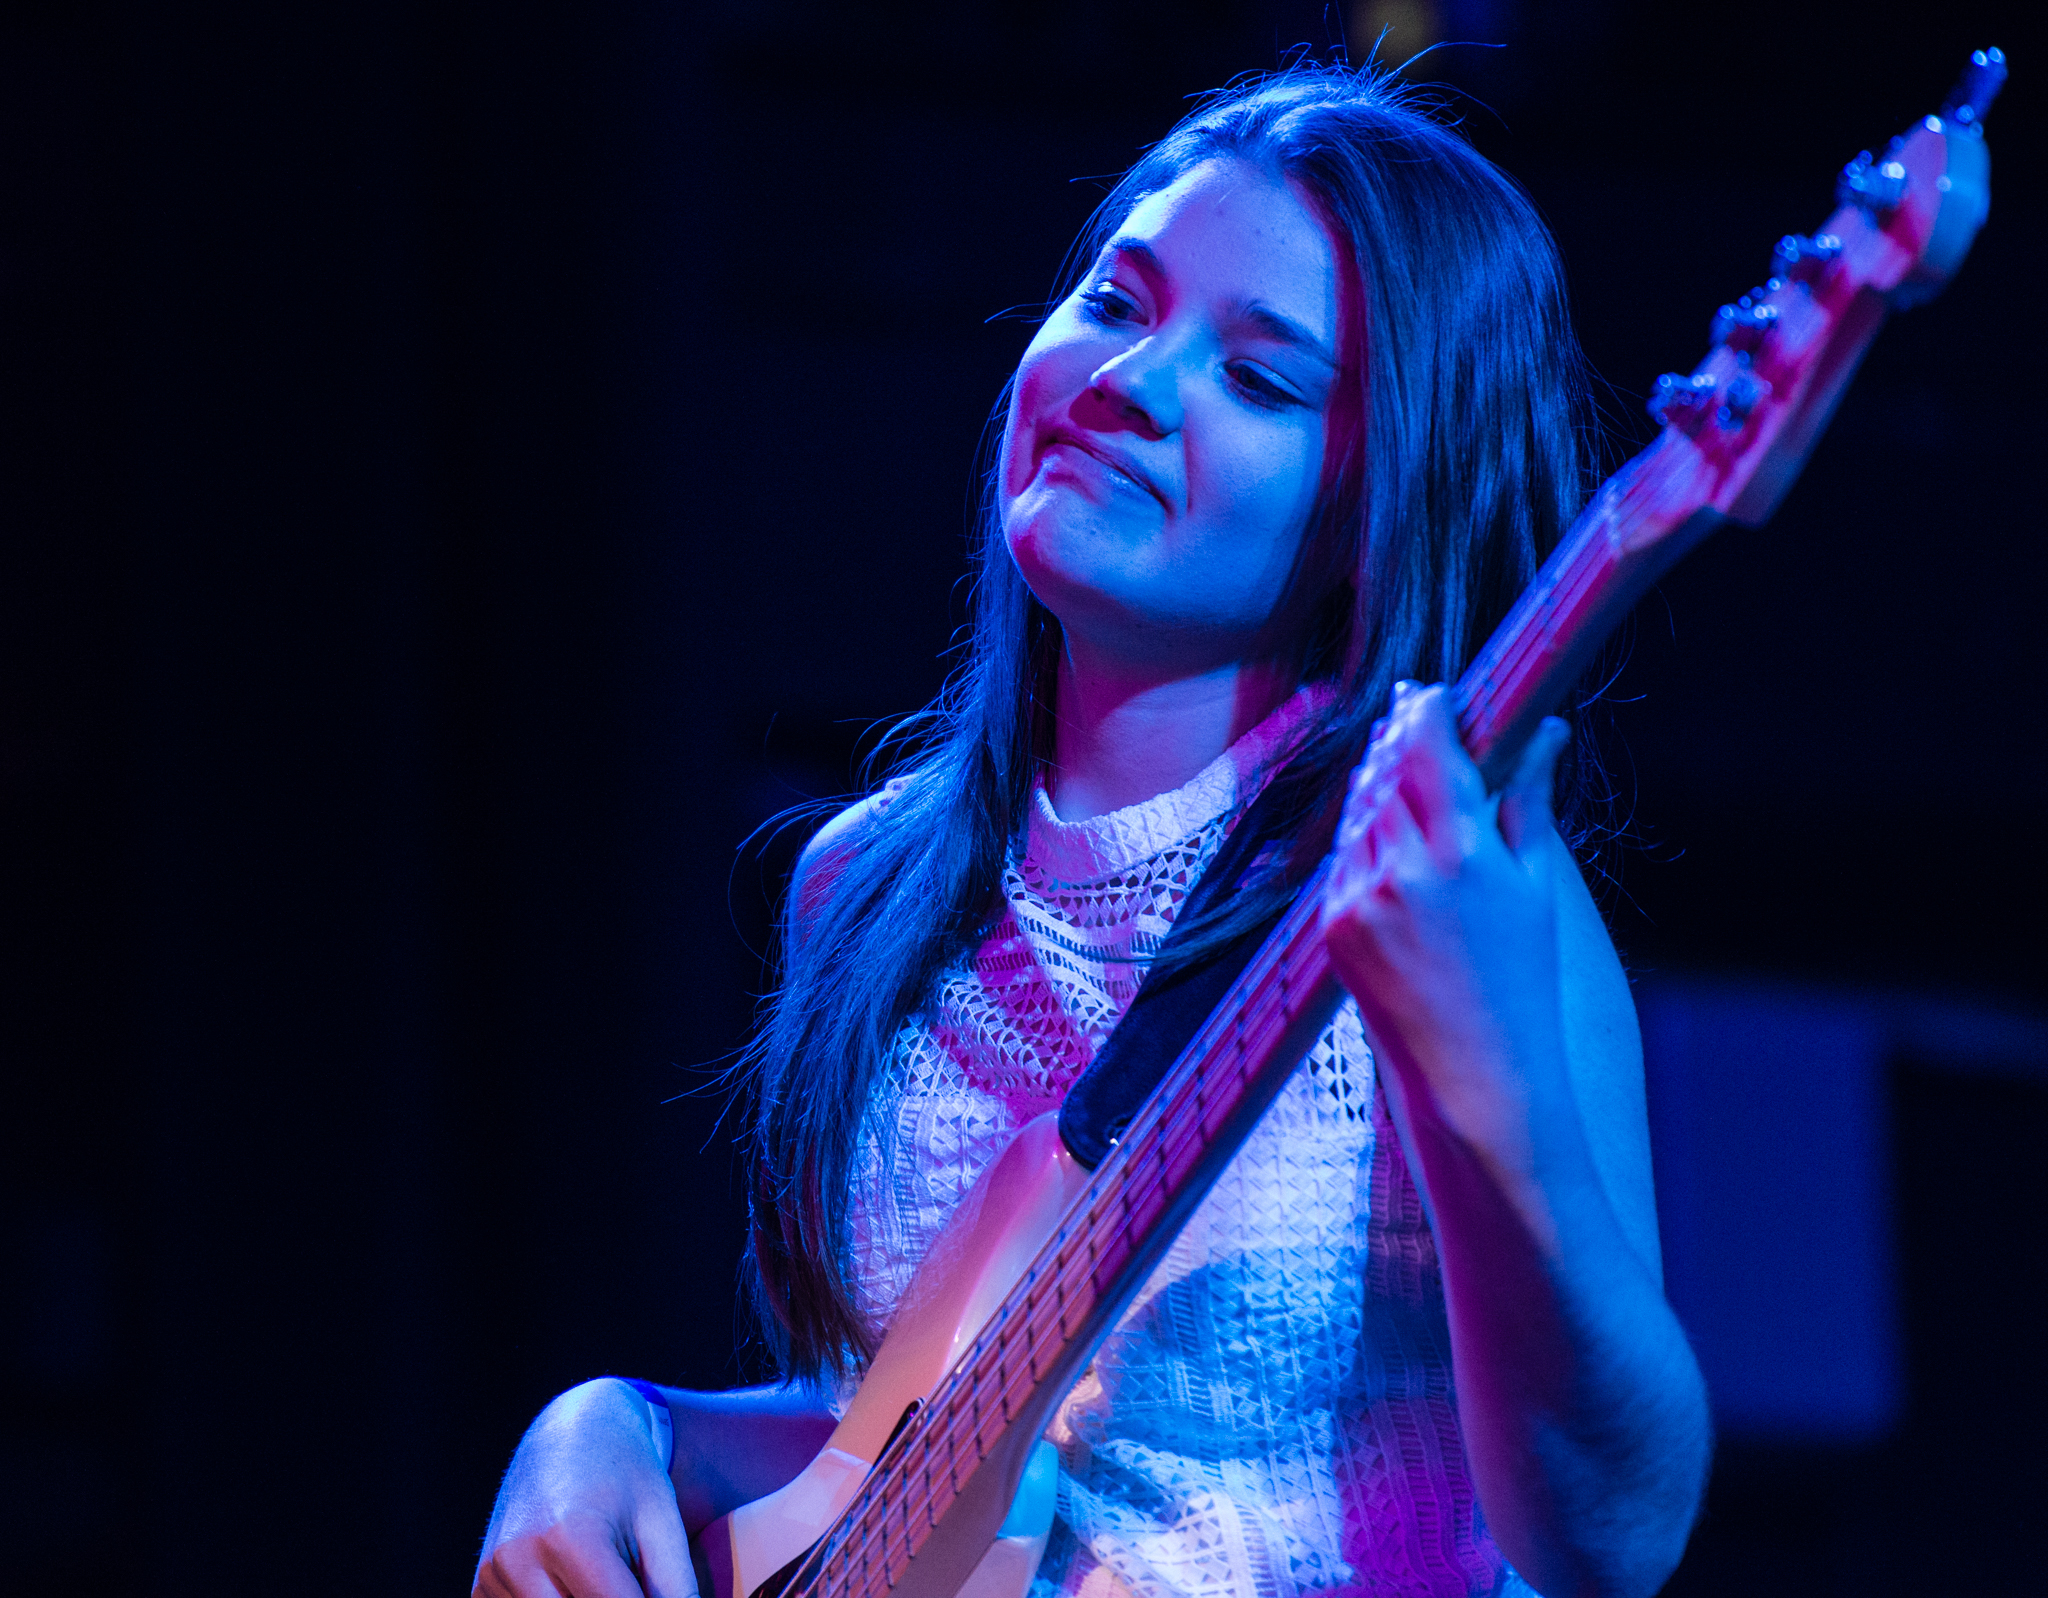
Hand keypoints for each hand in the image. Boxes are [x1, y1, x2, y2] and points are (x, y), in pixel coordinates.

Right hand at [474, 1378, 695, 1597]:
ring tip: (605, 1572)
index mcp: (570, 1539)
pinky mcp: (480, 1585)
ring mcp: (492, 1574)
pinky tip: (573, 1579)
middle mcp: (519, 1558)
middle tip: (629, 1579)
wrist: (572, 1434)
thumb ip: (676, 1587)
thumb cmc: (627, 1477)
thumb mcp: (662, 1522)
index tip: (655, 1591)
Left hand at [1319, 681, 1573, 1180]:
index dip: (1426, 710)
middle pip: (1385, 770)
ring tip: (1395, 764)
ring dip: (1376, 781)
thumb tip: (1549, 731)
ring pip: (1358, 810)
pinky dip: (1360, 835)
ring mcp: (1359, 898)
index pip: (1427, 747)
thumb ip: (1528, 800)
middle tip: (1409, 711)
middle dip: (1398, 738)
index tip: (1431, 693)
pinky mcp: (1332, 925)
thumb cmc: (1523, 982)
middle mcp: (1403, 868)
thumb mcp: (1536, 885)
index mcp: (1463, 852)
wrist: (1476, 1076)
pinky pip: (1342, 858)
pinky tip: (1380, 828)